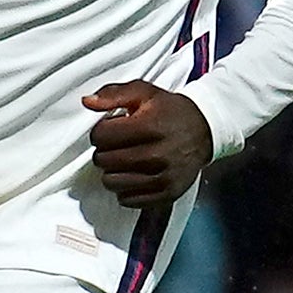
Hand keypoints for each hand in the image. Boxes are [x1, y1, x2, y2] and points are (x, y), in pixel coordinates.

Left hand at [80, 82, 214, 209]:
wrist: (204, 130)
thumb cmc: (170, 111)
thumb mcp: (143, 92)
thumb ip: (113, 94)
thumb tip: (87, 102)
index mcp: (150, 126)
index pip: (101, 136)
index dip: (100, 131)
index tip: (111, 129)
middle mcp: (158, 154)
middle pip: (104, 161)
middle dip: (104, 151)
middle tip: (117, 145)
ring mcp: (164, 177)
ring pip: (112, 182)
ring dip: (112, 172)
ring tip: (124, 161)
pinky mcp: (168, 193)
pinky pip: (128, 200)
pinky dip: (125, 189)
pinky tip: (134, 175)